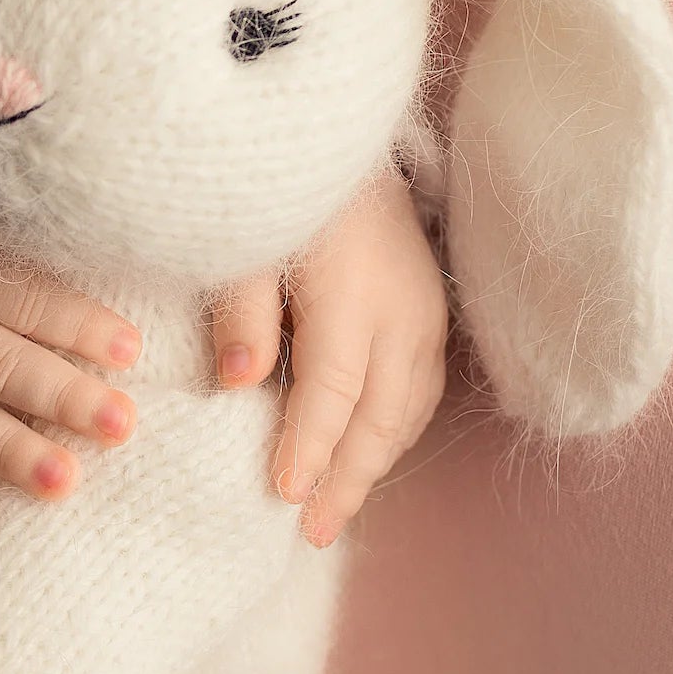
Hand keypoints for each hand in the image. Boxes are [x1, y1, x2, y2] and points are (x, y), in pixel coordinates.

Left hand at [212, 163, 447, 549]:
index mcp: (353, 293)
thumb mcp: (246, 240)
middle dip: (346, 480)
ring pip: (406, 413)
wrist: (344, 140)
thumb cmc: (281, 190)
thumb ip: (241, 310)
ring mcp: (426, 315)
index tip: (283, 495)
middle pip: (379, 418)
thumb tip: (239, 384)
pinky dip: (390, 436)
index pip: (332, 391)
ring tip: (331, 515)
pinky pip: (420, 394)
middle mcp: (402, 312)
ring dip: (371, 467)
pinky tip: (360, 462)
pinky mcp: (433, 314)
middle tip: (310, 534)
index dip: (308, 446)